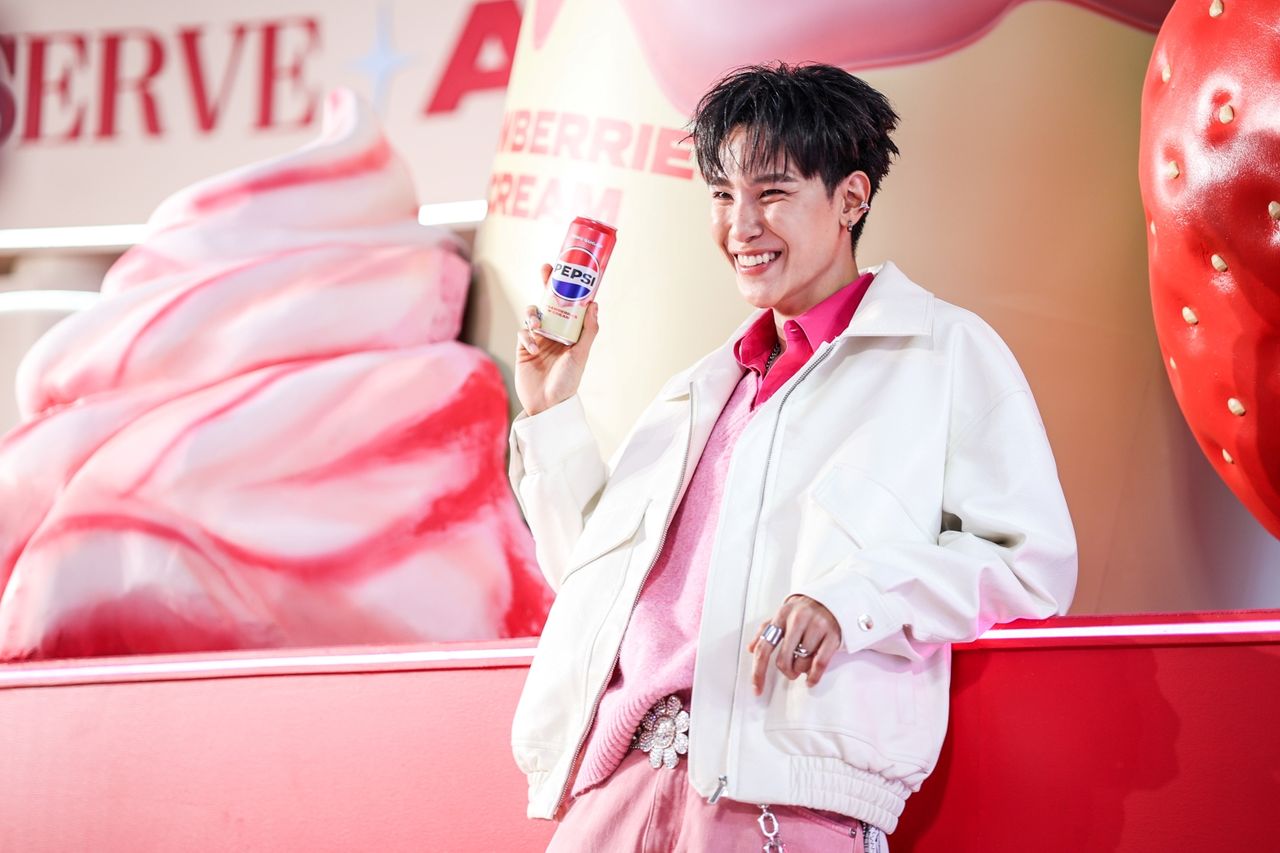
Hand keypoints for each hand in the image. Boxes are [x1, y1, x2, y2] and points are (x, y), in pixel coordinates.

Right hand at [515, 264, 600, 415]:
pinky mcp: (523, 347)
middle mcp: (555, 332)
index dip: (569, 286)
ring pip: (533, 313)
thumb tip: (594, 304)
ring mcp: (538, 338)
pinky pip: (522, 332)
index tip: (569, 269)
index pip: (570, 304)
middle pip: (549, 301)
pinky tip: (533, 348)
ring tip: (538, 324)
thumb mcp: (581, 355)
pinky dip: (526, 336)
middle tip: (546, 268)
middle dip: (546, 283)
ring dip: (534, 313)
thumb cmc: (567, 382)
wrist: (546, 404)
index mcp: (571, 332)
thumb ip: (588, 331)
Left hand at [747, 595, 841, 694]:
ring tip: (804, 662)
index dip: (758, 671)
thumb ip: (765, 631)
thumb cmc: (803, 611)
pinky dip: (814, 676)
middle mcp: (797, 619)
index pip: (765, 647)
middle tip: (790, 671)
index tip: (757, 688)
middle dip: (786, 671)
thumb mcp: (782, 616)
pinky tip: (811, 679)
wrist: (830, 599)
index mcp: (781, 615)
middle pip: (783, 660)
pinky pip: (820, 664)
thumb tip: (751, 648)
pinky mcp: (832, 635)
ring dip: (801, 670)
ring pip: (802, 663)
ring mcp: (816, 626)